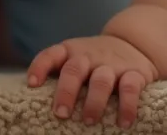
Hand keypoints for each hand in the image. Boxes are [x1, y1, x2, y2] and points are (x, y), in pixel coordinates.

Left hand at [26, 34, 158, 127]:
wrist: (133, 43)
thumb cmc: (94, 60)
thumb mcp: (75, 58)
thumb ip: (59, 74)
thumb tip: (33, 103)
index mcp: (70, 52)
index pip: (50, 54)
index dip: (40, 67)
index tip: (32, 83)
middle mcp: (89, 56)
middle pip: (74, 70)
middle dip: (66, 92)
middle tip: (61, 113)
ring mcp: (111, 64)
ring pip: (101, 80)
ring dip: (94, 101)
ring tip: (88, 121)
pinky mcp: (134, 73)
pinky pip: (130, 88)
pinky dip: (127, 106)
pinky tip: (123, 122)